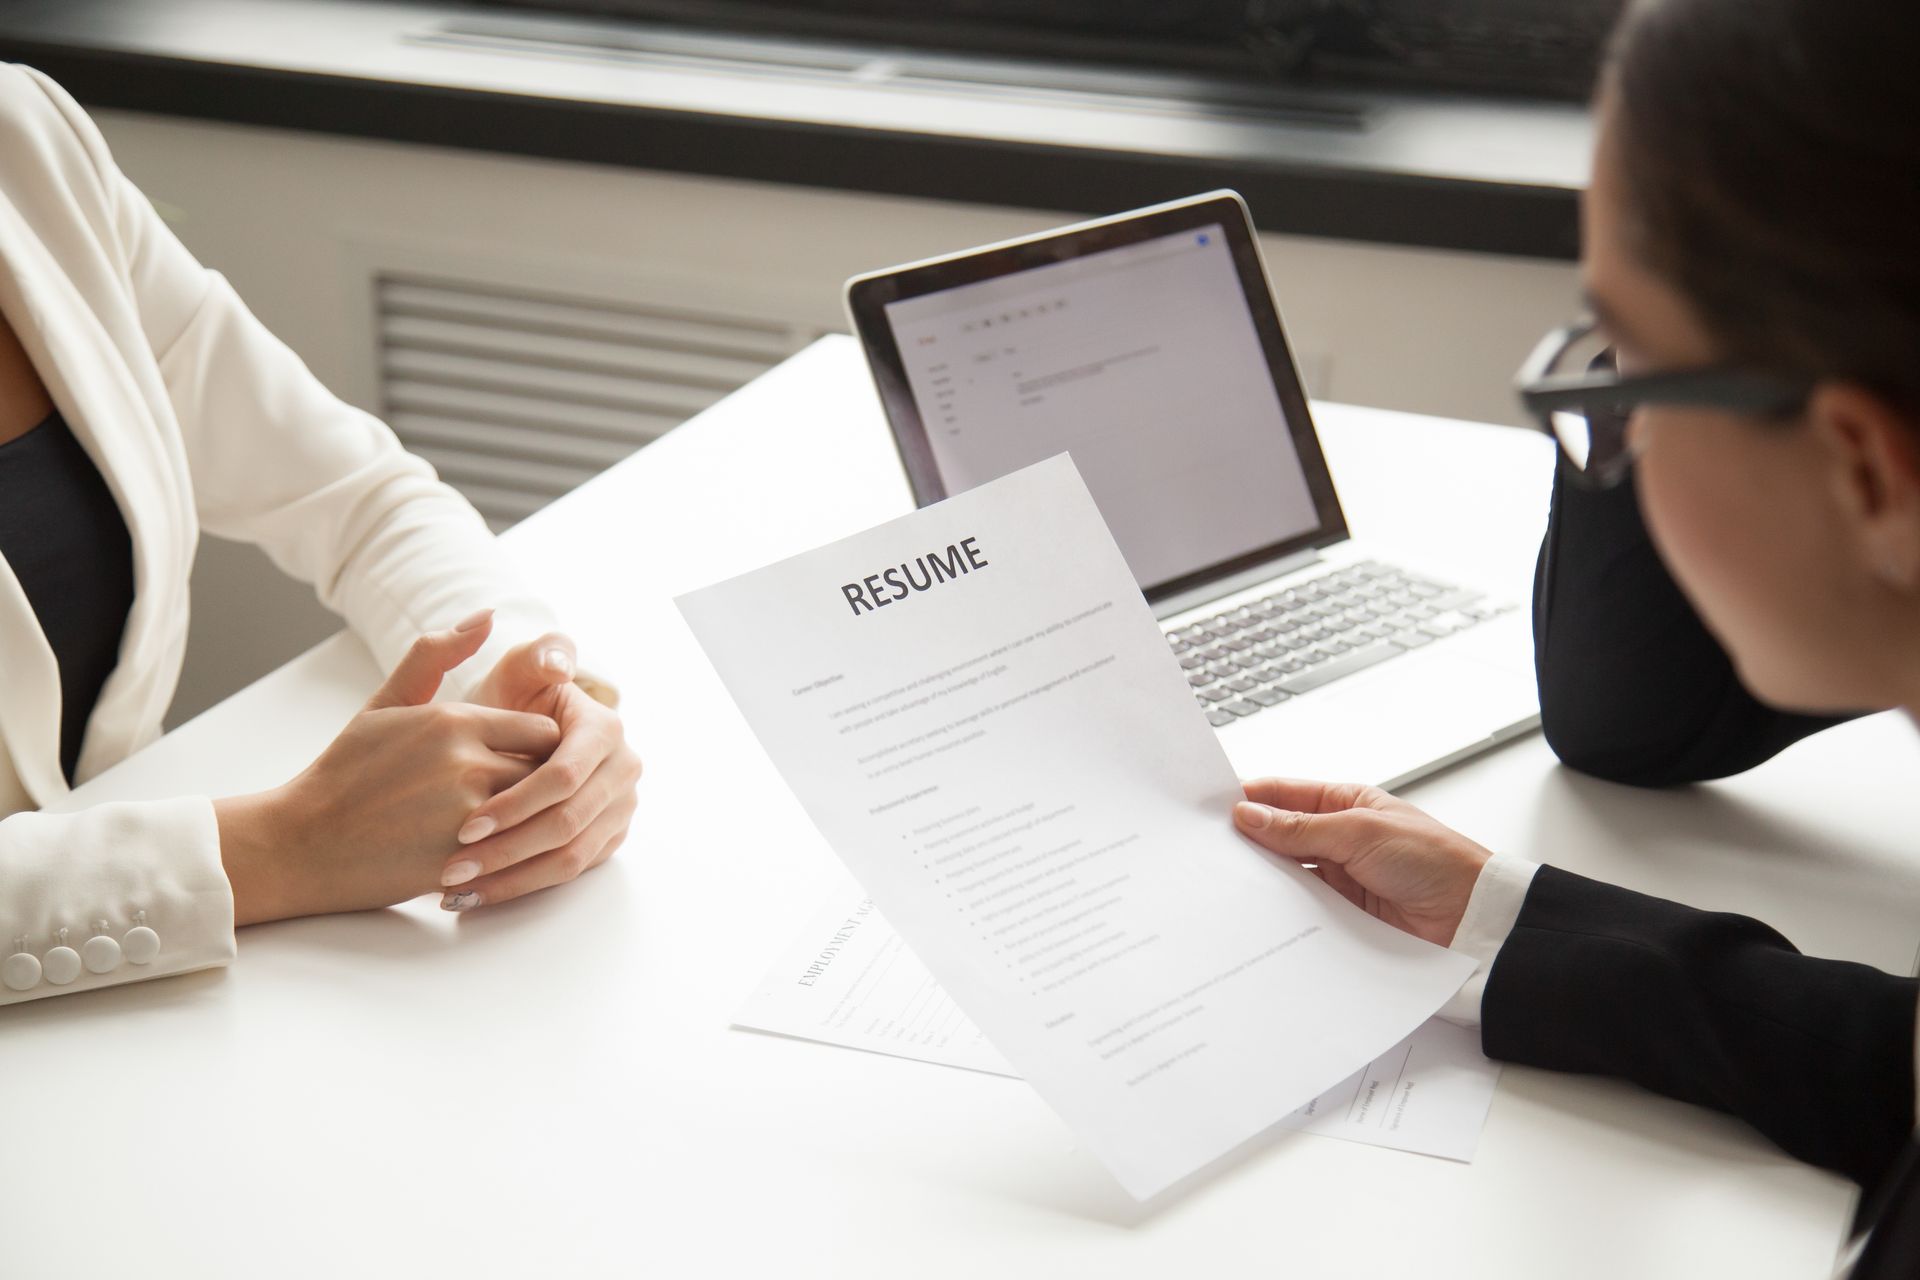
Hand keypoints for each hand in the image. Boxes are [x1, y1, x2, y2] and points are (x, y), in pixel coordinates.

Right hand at [215, 610, 560, 924]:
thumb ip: (434, 656)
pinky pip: (515, 853)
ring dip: (528, 820)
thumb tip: (486, 614)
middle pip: (547, 773)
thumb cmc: (347, 771)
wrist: (303, 844)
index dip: (537, 750)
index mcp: (456, 721)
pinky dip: (509, 853)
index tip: (521, 762)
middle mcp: (468, 764)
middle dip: (539, 784)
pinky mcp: (462, 861)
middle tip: (521, 796)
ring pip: (535, 814)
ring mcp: (468, 815)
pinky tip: (488, 854)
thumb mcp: (386, 704)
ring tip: (507, 825)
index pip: (545, 730)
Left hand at [440, 631, 641, 910]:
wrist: (520, 737)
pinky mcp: (607, 839)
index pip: (563, 778)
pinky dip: (521, 887)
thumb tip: (559, 664)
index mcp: (605, 729)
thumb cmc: (509, 702)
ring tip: (456, 890)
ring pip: (568, 857)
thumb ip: (535, 657)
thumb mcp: (517, 672)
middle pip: (566, 824)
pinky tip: (476, 896)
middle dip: (507, 850)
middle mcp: (623, 770)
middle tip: (454, 868)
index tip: (464, 826)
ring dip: (511, 878)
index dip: (515, 804)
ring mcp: (620, 808)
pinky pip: (568, 873)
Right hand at [1231, 778, 1491, 945]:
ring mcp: (1339, 876)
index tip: (1211, 808)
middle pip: (1279, 835)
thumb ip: (1300, 827)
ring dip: (1264, 877)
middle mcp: (1339, 837)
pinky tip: (1261, 910)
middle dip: (1249, 840)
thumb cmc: (1433, 860)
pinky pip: (1300, 907)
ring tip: (1229, 879)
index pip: (1285, 794)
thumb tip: (1249, 814)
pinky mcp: (1341, 913)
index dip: (1249, 798)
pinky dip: (1281, 908)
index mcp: (1345, 803)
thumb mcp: (1359, 831)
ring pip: (1286, 873)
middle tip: (1210, 847)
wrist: (1470, 918)